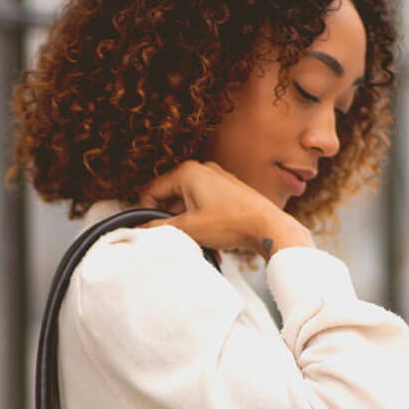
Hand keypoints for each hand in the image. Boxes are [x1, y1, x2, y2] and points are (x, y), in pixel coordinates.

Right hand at [136, 161, 313, 258]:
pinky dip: (200, 219)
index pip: (152, 191)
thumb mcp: (189, 229)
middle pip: (170, 196)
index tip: (151, 230)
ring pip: (187, 201)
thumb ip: (161, 228)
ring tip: (196, 239)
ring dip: (186, 221)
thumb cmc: (232, 223)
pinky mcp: (227, 190)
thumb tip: (142, 230)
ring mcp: (216, 179)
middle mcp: (201, 170)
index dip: (147, 213)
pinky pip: (203, 203)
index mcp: (187, 172)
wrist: (267, 226)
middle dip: (169, 218)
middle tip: (176, 237)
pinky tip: (209, 236)